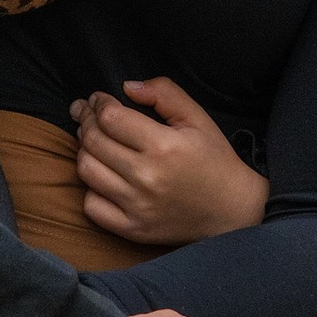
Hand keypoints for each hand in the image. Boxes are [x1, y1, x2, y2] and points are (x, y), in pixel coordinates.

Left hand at [73, 78, 268, 244]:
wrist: (231, 210)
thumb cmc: (214, 159)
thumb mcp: (197, 118)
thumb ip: (164, 93)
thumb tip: (127, 87)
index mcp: (163, 146)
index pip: (110, 118)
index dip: (98, 103)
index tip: (99, 99)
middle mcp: (146, 177)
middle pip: (94, 142)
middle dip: (85, 121)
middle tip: (87, 113)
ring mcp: (137, 206)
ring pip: (87, 172)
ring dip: (85, 151)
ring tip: (92, 141)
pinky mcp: (132, 229)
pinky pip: (92, 206)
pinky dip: (91, 189)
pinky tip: (103, 176)